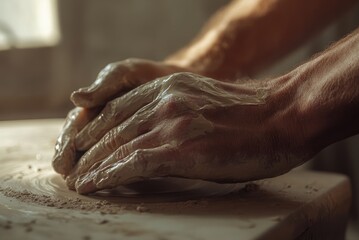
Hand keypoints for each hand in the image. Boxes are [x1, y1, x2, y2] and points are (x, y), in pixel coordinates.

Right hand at [52, 58, 191, 175]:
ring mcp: (115, 134)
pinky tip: (107, 180)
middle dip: (72, 162)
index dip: (66, 145)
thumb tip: (76, 98)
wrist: (173, 82)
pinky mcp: (133, 143)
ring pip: (96, 154)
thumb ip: (104, 85)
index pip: (74, 128)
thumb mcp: (124, 74)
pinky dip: (112, 169)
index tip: (61, 162)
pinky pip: (120, 158)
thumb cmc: (146, 75)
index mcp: (93, 106)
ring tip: (80, 183)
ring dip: (87, 169)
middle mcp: (100, 123)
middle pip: (79, 146)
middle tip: (69, 178)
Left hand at [66, 72, 308, 193]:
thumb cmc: (250, 115)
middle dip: (88, 149)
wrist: (282, 116)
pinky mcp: (180, 147)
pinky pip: (132, 163)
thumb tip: (157, 131)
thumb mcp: (202, 100)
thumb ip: (175, 109)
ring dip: (93, 166)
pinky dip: (108, 175)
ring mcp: (170, 123)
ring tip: (77, 181)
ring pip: (117, 145)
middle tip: (72, 166)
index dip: (97, 128)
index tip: (84, 145)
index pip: (118, 108)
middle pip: (112, 127)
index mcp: (169, 88)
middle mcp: (164, 101)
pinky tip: (93, 185)